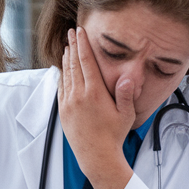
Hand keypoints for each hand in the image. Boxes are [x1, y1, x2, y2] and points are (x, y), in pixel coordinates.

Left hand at [59, 28, 133, 188]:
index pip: (87, 62)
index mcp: (95, 93)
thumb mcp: (126, 115)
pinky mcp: (63, 110)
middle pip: (74, 64)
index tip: (80, 32)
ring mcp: (69, 103)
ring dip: (67, 59)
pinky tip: (63, 68)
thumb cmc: (114, 135)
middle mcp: (79, 95)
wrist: (96, 156)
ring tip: (68, 47)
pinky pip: (61, 87)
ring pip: (66, 74)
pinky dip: (62, 74)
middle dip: (73, 46)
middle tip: (72, 32)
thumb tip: (127, 77)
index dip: (83, 45)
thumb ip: (126, 94)